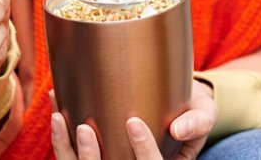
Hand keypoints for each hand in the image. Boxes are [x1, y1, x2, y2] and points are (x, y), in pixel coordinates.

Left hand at [50, 80, 216, 159]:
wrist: (179, 106)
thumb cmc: (193, 112)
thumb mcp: (204, 114)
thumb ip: (196, 122)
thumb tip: (179, 130)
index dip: (142, 151)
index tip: (133, 122)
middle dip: (90, 158)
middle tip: (84, 128)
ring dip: (64, 147)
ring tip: (59, 117)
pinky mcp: (96, 154)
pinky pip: (71, 154)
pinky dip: (60, 133)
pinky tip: (56, 106)